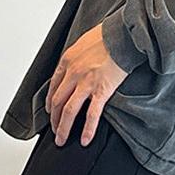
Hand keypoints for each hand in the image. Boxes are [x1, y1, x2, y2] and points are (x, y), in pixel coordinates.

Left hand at [45, 23, 127, 146]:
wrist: (124, 34)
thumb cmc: (108, 35)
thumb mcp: (84, 42)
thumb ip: (77, 57)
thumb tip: (76, 66)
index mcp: (68, 60)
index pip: (53, 86)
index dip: (50, 102)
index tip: (50, 111)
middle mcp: (73, 72)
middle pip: (57, 101)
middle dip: (54, 120)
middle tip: (54, 131)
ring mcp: (86, 83)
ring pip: (68, 111)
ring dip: (63, 128)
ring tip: (61, 141)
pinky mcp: (101, 90)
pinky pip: (91, 114)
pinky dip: (87, 130)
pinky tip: (85, 140)